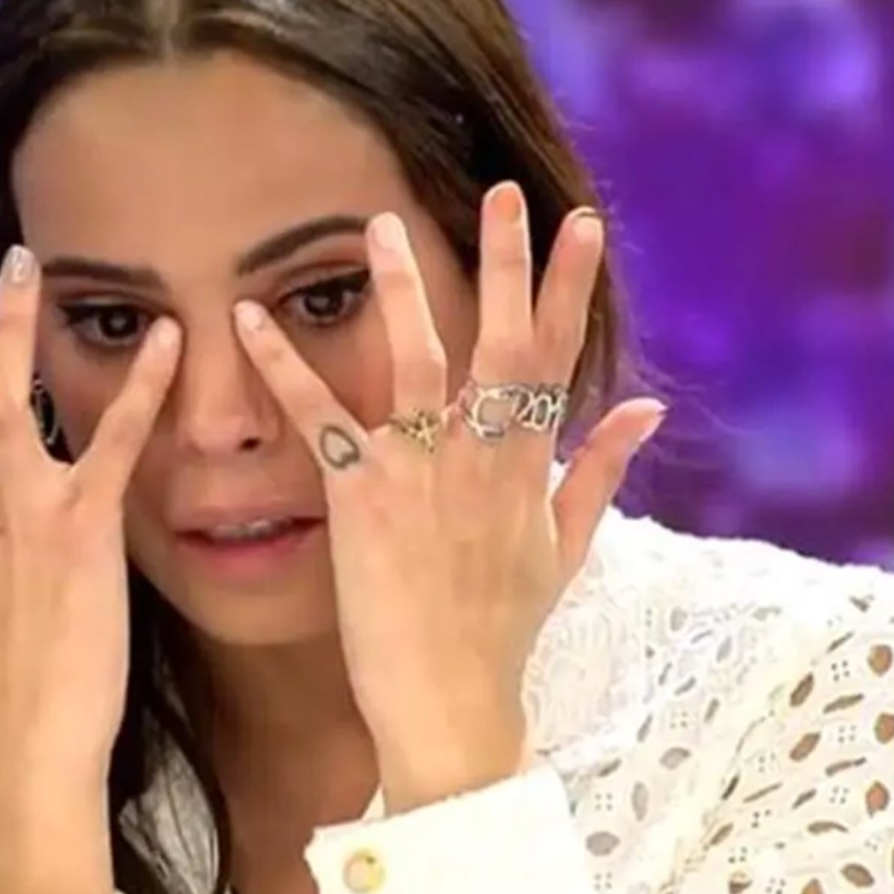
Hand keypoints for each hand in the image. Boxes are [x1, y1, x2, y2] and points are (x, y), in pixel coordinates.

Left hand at [231, 184, 664, 811]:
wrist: (452, 701)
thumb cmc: (504, 629)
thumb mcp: (567, 547)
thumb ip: (602, 470)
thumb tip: (645, 409)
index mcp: (528, 463)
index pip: (557, 357)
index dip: (568, 285)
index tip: (580, 222)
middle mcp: (482, 456)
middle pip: (501, 342)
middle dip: (506, 263)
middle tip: (505, 192)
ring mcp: (423, 472)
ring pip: (415, 360)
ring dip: (399, 288)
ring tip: (377, 224)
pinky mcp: (362, 495)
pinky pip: (319, 415)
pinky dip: (282, 365)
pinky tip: (248, 318)